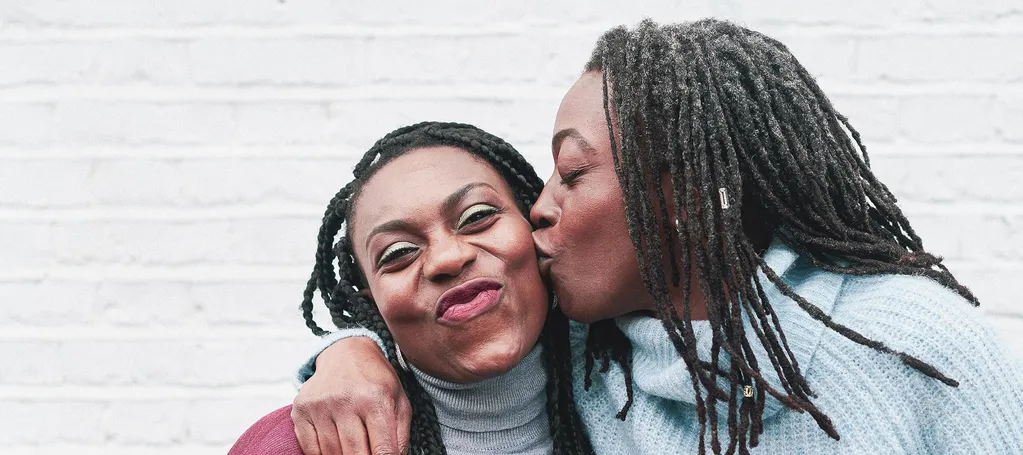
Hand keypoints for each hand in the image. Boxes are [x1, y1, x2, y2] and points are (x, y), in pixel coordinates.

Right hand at [292, 337, 411, 454]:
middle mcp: (346, 400)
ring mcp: (320, 405)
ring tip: (353, 450)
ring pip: (331, 453)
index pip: (383, 449)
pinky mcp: (301, 409)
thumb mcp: (399, 402)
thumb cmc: (376, 382)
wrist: (346, 353)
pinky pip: (310, 448)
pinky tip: (334, 449)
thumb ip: (400, 436)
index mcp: (376, 399)